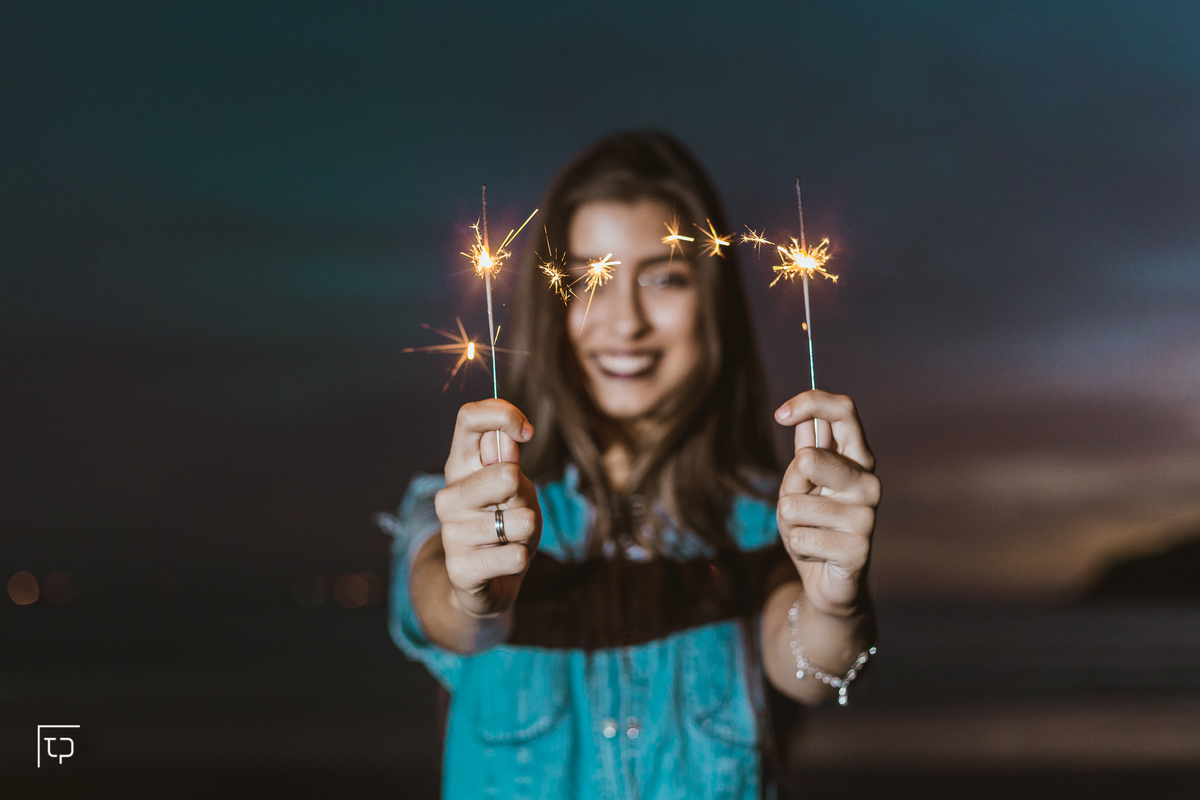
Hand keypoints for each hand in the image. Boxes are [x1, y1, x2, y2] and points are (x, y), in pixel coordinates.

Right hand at [434, 399, 541, 617]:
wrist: (489, 582)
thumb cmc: (507, 524)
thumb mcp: (516, 489)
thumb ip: (510, 461)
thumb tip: (508, 437)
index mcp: (460, 467)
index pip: (468, 418)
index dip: (503, 415)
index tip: (526, 433)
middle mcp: (448, 496)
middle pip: (506, 474)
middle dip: (527, 497)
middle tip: (516, 513)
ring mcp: (450, 533)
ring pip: (520, 521)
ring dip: (527, 534)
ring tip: (509, 541)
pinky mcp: (460, 568)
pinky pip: (515, 557)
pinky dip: (520, 560)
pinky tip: (502, 564)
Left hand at [774, 390, 878, 616]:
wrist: (824, 579)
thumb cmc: (811, 524)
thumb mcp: (799, 485)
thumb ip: (804, 452)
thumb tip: (802, 417)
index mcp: (857, 458)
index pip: (844, 412)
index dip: (811, 403)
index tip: (780, 414)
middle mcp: (868, 482)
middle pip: (812, 458)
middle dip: (790, 481)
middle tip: (800, 503)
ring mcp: (867, 516)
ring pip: (794, 505)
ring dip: (790, 521)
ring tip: (809, 531)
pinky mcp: (858, 549)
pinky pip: (799, 538)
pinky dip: (797, 546)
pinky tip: (816, 553)